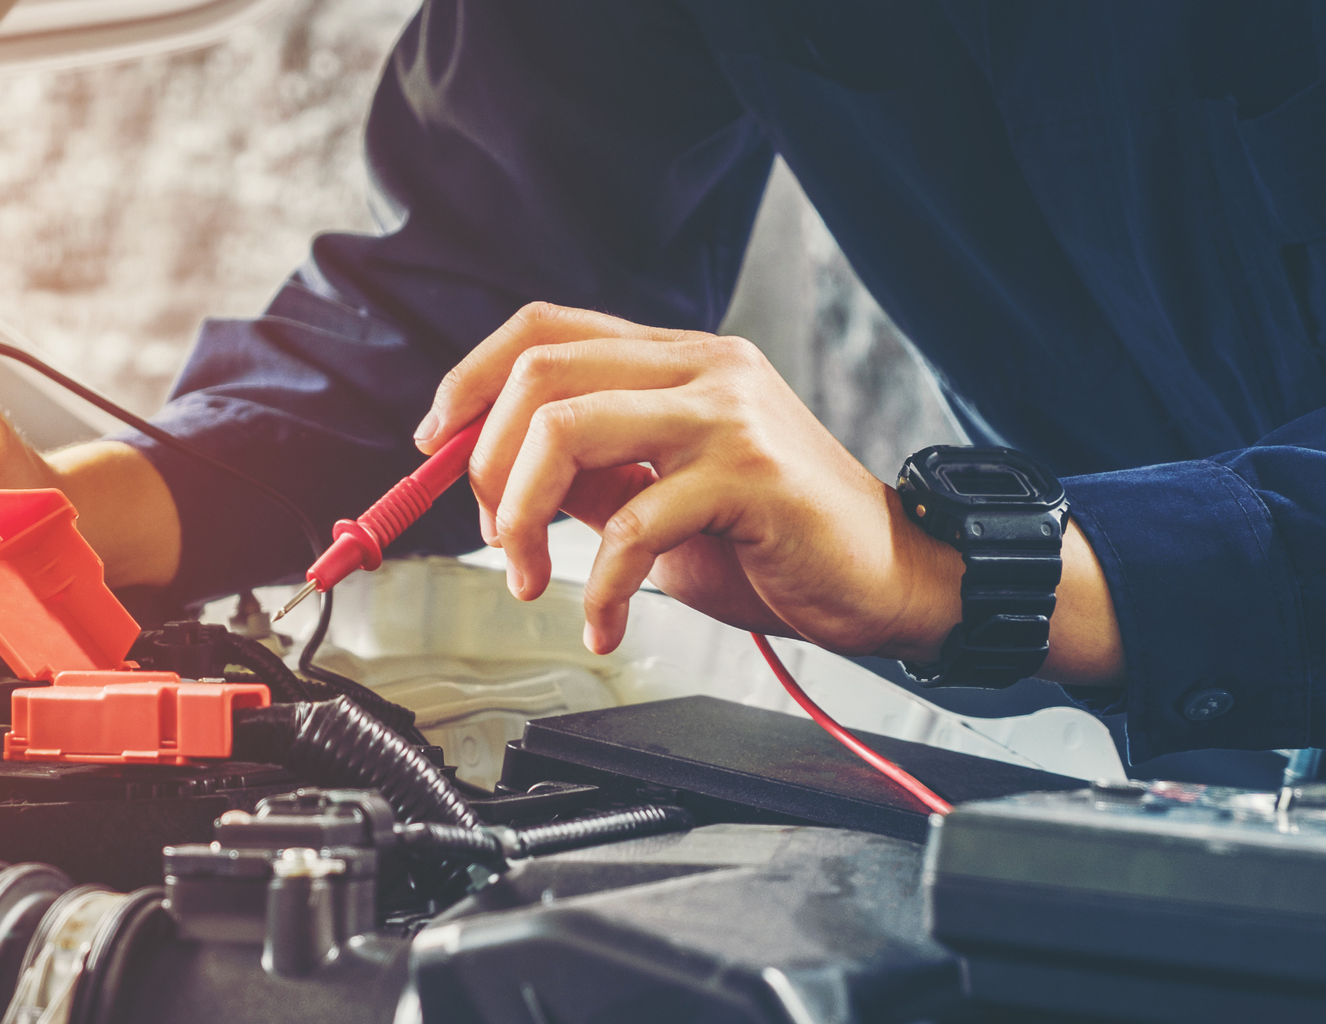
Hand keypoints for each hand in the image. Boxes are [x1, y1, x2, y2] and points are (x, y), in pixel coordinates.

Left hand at [418, 303, 1124, 684]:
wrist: (891, 580)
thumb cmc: (779, 543)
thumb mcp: (665, 499)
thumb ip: (595, 477)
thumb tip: (500, 481)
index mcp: (677, 359)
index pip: (546, 327)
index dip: (472, 377)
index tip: (434, 443)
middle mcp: (702, 367)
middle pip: (541, 371)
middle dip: (484, 461)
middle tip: (490, 534)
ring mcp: (727, 414)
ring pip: (568, 429)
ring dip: (518, 516)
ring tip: (528, 579)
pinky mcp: (749, 475)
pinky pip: (630, 522)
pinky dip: (595, 584)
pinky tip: (602, 621)